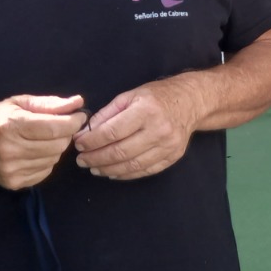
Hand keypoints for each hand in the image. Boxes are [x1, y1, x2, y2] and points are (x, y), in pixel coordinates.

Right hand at [0, 94, 86, 189]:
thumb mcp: (18, 104)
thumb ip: (49, 104)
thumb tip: (77, 103)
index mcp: (12, 127)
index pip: (54, 128)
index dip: (73, 122)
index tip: (80, 116)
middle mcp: (11, 151)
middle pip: (58, 145)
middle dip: (65, 134)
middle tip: (59, 127)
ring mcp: (12, 170)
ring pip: (54, 159)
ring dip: (55, 148)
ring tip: (42, 140)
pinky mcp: (14, 183)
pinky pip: (46, 171)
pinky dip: (47, 161)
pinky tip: (34, 153)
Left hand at [74, 80, 199, 179]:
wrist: (191, 102)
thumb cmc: (157, 96)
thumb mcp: (130, 96)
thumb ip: (108, 113)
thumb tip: (87, 132)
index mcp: (146, 110)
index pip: (112, 132)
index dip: (91, 141)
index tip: (78, 144)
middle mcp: (158, 130)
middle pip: (120, 151)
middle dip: (96, 158)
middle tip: (82, 160)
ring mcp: (168, 145)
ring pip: (131, 165)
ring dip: (108, 169)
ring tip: (94, 168)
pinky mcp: (173, 156)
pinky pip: (145, 170)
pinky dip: (126, 174)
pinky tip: (113, 173)